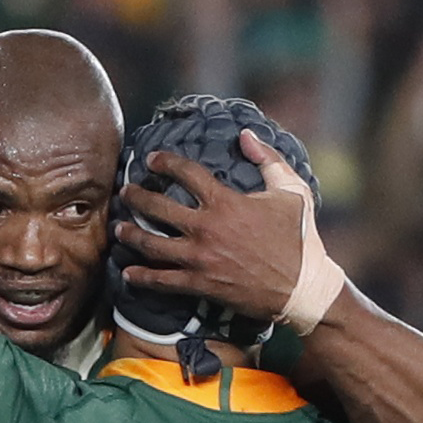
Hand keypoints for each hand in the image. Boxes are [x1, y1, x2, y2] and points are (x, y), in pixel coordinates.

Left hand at [114, 129, 321, 320]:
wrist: (303, 288)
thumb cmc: (301, 238)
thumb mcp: (292, 191)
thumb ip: (268, 159)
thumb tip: (246, 134)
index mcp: (226, 202)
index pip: (186, 173)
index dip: (165, 163)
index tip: (151, 159)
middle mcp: (206, 228)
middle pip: (158, 207)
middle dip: (136, 197)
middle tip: (125, 192)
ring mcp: (200, 258)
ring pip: (152, 243)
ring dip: (131, 235)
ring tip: (119, 229)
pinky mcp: (201, 284)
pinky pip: (163, 280)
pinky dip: (142, 277)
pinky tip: (128, 274)